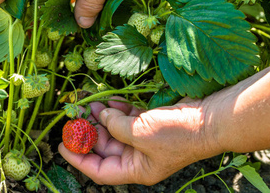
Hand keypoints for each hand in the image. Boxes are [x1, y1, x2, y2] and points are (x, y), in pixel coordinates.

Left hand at [59, 97, 220, 184]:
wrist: (208, 119)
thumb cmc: (176, 133)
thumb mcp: (139, 132)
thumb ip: (115, 125)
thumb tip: (102, 116)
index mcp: (135, 169)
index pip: (99, 170)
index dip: (79, 159)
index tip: (62, 145)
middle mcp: (137, 157)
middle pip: (104, 147)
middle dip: (89, 131)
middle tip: (75, 114)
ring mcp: (143, 140)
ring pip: (114, 130)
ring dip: (101, 117)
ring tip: (89, 103)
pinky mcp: (149, 124)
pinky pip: (127, 118)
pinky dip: (117, 110)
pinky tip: (109, 100)